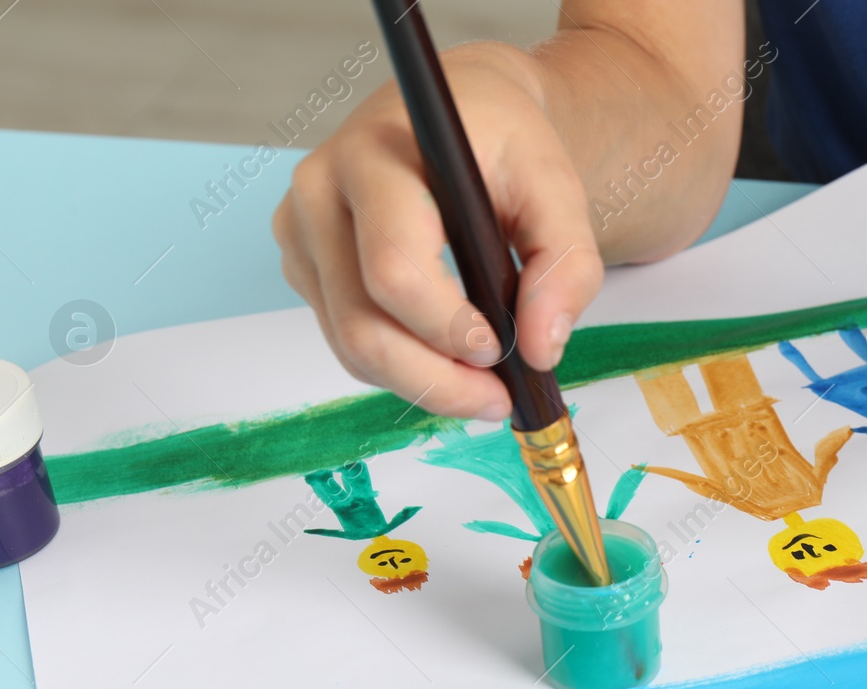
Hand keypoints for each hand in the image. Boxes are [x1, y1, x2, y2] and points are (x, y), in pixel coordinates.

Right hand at [273, 46, 603, 417]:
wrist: (458, 110)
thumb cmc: (501, 143)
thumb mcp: (556, 185)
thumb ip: (565, 264)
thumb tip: (539, 349)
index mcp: (375, 157)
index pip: (394, 269)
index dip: (446, 327)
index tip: (499, 350)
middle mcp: (319, 192)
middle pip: (362, 324)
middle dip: (434, 381)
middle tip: (496, 401)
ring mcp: (302, 232)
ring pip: (349, 345)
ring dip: (420, 383)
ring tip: (482, 387)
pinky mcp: (305, 264)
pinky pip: (345, 340)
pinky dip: (399, 366)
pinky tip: (446, 358)